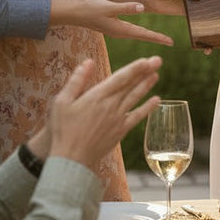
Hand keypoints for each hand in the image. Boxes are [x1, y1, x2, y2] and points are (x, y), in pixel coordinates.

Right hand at [44, 57, 161, 169]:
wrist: (71, 159)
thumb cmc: (63, 129)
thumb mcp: (62, 102)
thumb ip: (76, 80)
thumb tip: (88, 62)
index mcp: (97, 96)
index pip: (120, 77)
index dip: (135, 67)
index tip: (146, 59)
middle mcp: (111, 106)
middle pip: (131, 85)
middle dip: (145, 71)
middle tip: (158, 60)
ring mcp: (118, 119)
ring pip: (135, 98)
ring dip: (146, 85)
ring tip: (156, 74)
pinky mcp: (120, 131)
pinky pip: (137, 117)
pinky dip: (148, 108)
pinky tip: (156, 100)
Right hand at [52, 0, 176, 45]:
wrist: (74, 13)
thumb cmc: (90, 8)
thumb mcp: (108, 7)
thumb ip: (125, 7)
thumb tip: (142, 8)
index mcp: (120, 29)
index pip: (143, 34)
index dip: (157, 37)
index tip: (170, 42)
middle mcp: (119, 33)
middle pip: (142, 36)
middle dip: (156, 39)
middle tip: (171, 42)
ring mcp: (116, 31)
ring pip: (137, 35)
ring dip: (149, 37)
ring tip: (161, 39)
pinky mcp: (112, 28)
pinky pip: (130, 33)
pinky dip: (140, 33)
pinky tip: (143, 33)